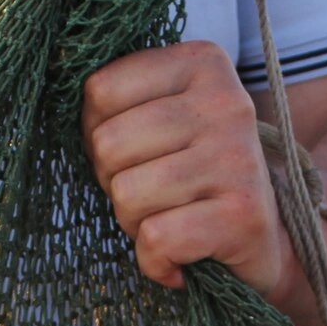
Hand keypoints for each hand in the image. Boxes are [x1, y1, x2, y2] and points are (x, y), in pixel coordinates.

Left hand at [82, 41, 292, 299]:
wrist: (268, 245)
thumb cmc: (195, 181)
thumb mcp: (163, 121)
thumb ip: (122, 100)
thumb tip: (58, 85)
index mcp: (203, 63)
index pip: (100, 90)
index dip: (98, 135)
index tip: (137, 155)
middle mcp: (226, 102)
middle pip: (109, 144)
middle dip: (116, 184)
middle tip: (155, 198)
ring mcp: (238, 157)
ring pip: (127, 194)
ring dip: (136, 225)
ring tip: (172, 222)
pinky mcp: (243, 214)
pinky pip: (157, 239)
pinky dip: (156, 262)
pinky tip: (179, 261)